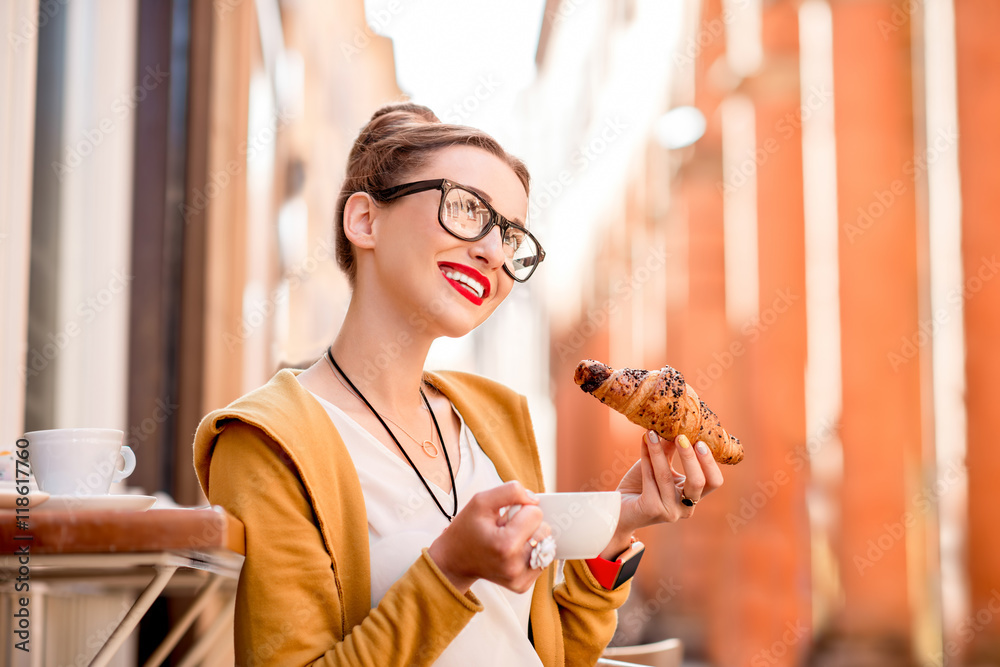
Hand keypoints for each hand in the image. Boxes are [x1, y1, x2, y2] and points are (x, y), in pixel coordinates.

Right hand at [427, 481, 551, 593]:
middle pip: (544, 530)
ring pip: (546, 545)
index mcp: (505, 545)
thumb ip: (511, 491)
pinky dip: (531, 552)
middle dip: (527, 524)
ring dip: (530, 539)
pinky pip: (542, 560)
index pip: (536, 514)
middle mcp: (514, 566)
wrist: (454, 560)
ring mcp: (518, 579)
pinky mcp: (522, 585)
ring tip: (508, 541)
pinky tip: (513, 552)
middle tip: (505, 530)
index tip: (504, 517)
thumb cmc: (467, 528)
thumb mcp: (481, 501)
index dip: (521, 509)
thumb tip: (535, 500)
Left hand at [600, 432, 723, 558]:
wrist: (618, 508)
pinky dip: (646, 457)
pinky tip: (644, 442)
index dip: (709, 462)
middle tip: (681, 436)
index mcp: (693, 497)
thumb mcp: (660, 465)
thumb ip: (670, 450)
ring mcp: (669, 511)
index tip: (700, 440)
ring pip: (666, 476)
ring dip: (659, 451)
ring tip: (652, 432)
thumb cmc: (640, 486)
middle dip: (690, 457)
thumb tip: (676, 425)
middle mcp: (685, 508)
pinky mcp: (651, 509)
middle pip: (698, 482)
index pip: (713, 481)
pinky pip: (649, 478)